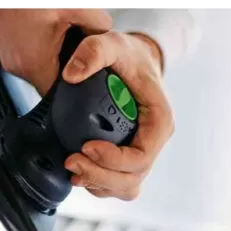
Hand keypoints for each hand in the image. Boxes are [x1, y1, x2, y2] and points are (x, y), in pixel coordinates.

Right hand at [0, 9, 111, 95]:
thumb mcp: (78, 7)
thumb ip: (98, 27)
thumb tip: (105, 37)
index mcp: (34, 64)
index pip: (60, 97)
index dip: (78, 88)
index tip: (90, 78)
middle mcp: (18, 65)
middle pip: (51, 82)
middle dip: (69, 68)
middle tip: (79, 48)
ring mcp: (9, 56)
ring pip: (41, 69)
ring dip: (56, 57)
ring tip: (63, 32)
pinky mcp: (6, 45)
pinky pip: (30, 56)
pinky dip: (44, 47)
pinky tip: (50, 26)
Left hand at [62, 31, 173, 200]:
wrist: (133, 64)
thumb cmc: (129, 57)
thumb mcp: (114, 43)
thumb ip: (94, 51)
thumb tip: (71, 74)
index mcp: (159, 122)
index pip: (142, 155)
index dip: (114, 160)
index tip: (86, 146)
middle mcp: (153, 142)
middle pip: (133, 177)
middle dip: (100, 176)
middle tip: (71, 162)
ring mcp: (141, 153)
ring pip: (125, 187)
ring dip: (98, 184)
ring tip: (73, 169)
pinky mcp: (126, 159)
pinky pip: (116, 184)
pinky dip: (97, 184)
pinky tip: (78, 172)